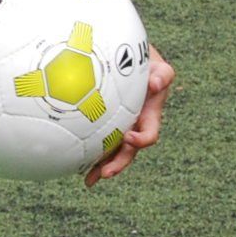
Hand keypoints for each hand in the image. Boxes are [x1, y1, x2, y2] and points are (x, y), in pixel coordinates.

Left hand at [85, 44, 172, 186]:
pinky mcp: (104, 125)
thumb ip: (161, 74)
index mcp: (149, 115)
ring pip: (111, 151)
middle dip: (118, 164)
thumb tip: (156, 84)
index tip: (128, 138)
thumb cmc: (143, 60)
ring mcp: (119, 127)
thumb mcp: (156, 65)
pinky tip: (74, 162)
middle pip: (129, 151)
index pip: (149, 134)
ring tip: (89, 180)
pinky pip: (96, 141)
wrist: (126, 56)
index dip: (141, 140)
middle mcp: (135, 125)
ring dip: (102, 167)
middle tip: (105, 173)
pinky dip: (87, 152)